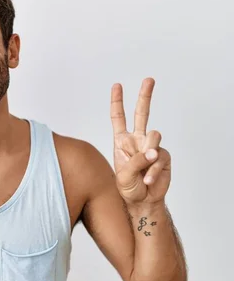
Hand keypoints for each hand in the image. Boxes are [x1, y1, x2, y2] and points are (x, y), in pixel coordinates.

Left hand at [110, 77, 170, 207]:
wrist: (142, 200)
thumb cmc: (128, 187)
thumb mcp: (123, 175)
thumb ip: (135, 161)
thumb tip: (152, 152)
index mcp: (122, 141)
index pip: (118, 118)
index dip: (117, 102)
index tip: (117, 85)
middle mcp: (137, 140)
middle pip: (141, 114)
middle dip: (145, 96)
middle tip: (149, 79)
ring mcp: (151, 146)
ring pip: (154, 136)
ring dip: (148, 154)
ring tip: (143, 171)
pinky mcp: (164, 156)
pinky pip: (160, 157)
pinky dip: (153, 170)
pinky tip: (148, 179)